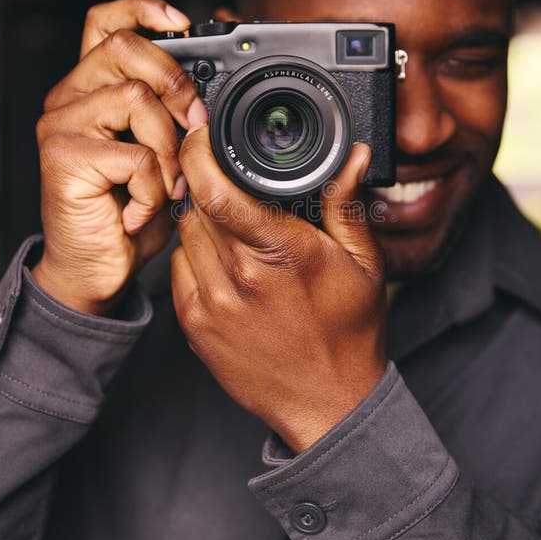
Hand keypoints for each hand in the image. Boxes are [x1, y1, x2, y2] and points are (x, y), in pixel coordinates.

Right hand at [32, 0, 207, 315]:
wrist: (97, 268)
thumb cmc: (130, 211)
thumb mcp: (162, 156)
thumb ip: (174, 119)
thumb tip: (210, 92)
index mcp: (93, 88)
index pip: (106, 21)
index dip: (143, 8)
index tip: (181, 22)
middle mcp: (69, 97)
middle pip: (124, 47)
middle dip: (176, 84)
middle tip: (194, 127)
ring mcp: (61, 125)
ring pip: (135, 99)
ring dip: (169, 150)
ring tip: (168, 186)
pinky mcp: (63, 158)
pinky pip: (135, 155)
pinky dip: (155, 189)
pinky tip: (142, 210)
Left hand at [171, 126, 387, 452]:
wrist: (327, 404)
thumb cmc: (348, 334)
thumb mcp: (362, 264)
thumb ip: (346, 205)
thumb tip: (351, 157)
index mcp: (283, 254)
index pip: (220, 189)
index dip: (202, 152)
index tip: (204, 134)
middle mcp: (240, 278)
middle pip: (197, 204)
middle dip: (210, 185)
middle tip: (233, 186)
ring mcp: (211, 304)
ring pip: (185, 233)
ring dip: (203, 220)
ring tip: (237, 230)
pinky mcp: (194, 326)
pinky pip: (177, 268)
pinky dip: (194, 255)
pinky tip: (226, 264)